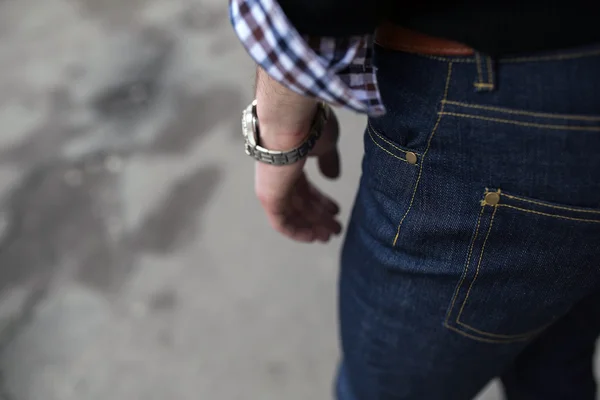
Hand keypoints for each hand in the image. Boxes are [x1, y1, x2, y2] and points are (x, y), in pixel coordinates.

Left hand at [255, 111, 342, 242]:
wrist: (290, 119)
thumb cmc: (309, 125)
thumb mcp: (326, 144)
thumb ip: (329, 161)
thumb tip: (332, 176)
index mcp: (289, 160)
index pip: (303, 186)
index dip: (320, 200)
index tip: (335, 211)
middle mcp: (278, 175)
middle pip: (299, 202)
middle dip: (318, 216)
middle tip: (335, 228)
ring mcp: (271, 186)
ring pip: (293, 213)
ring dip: (312, 226)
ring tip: (329, 235)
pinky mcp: (269, 197)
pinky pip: (281, 222)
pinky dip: (296, 232)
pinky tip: (313, 238)